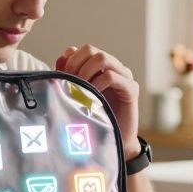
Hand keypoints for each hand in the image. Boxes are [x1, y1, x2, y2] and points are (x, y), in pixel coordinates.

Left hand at [56, 45, 140, 159]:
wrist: (110, 142)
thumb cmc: (91, 118)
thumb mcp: (75, 94)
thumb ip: (69, 74)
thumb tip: (63, 55)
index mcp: (100, 67)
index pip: (82, 49)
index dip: (69, 60)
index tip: (61, 77)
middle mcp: (113, 67)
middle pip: (91, 49)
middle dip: (75, 64)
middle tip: (69, 82)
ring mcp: (124, 76)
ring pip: (102, 58)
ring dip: (85, 72)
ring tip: (80, 89)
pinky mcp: (131, 89)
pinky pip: (112, 76)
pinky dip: (98, 83)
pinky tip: (91, 96)